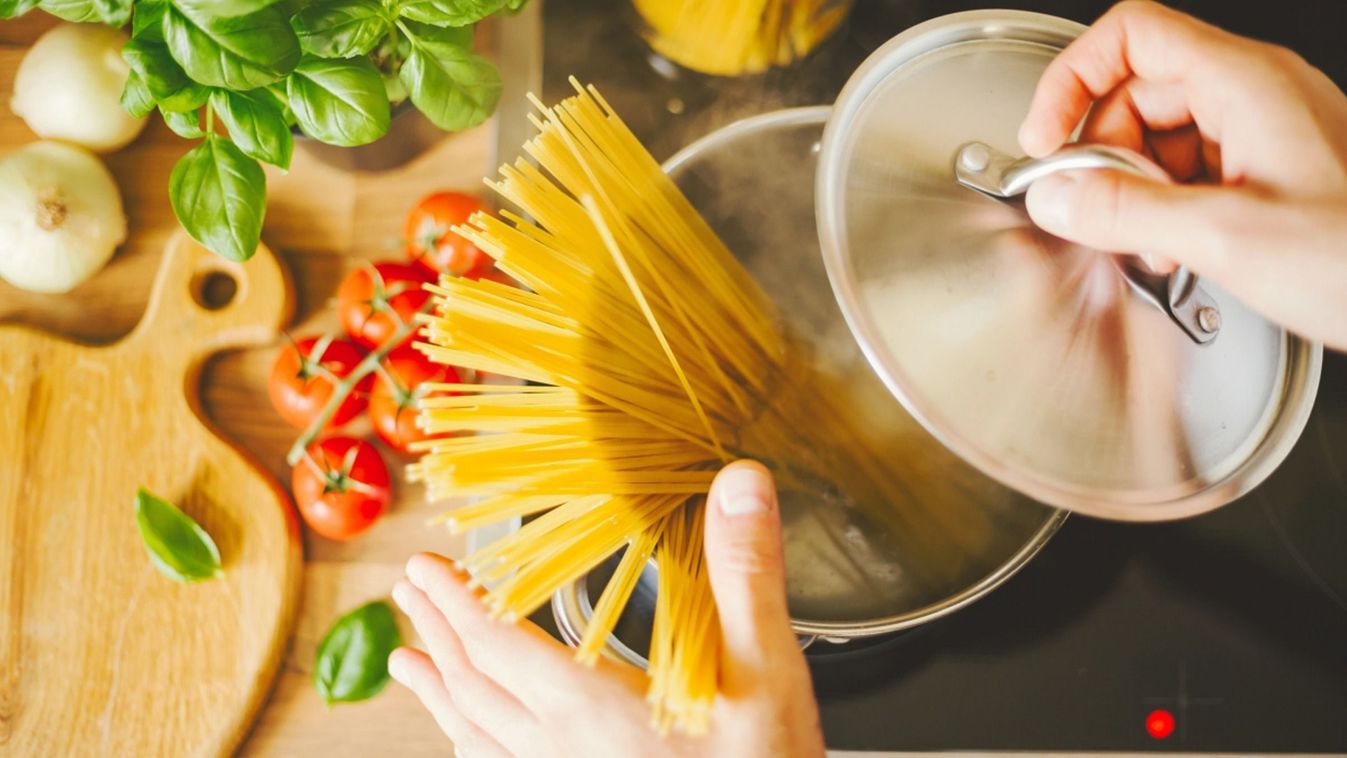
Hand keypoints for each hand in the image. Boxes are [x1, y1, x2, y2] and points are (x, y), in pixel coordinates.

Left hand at [387, 460, 825, 757]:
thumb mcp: (767, 673)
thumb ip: (746, 577)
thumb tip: (740, 484)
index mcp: (589, 707)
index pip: (497, 642)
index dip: (455, 600)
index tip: (422, 567)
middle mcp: (559, 750)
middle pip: (473, 684)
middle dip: (437, 630)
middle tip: (407, 593)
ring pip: (475, 734)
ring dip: (436, 690)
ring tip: (403, 663)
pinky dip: (469, 745)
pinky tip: (465, 743)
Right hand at [1018, 0, 1346, 350]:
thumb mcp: (1226, 237)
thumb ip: (1126, 212)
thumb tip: (1055, 196)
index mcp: (1244, 83)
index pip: (1129, 34)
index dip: (1072, 79)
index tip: (1045, 140)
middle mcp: (1254, 94)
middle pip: (1136, 93)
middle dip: (1103, 156)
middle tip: (1098, 213)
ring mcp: (1264, 130)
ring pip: (1161, 137)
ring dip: (1134, 191)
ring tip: (1149, 244)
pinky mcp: (1270, 170)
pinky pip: (1192, 170)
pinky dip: (1167, 208)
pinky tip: (1178, 250)